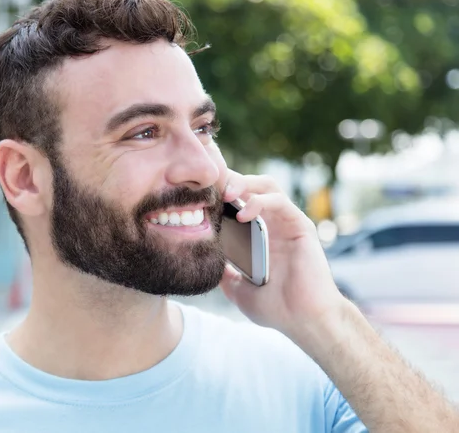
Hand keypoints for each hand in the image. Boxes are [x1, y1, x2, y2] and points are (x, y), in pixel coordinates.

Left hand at [219, 170, 347, 339]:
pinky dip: (260, 201)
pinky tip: (243, 213)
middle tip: (211, 187)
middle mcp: (273, 225)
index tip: (198, 196)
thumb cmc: (277, 308)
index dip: (220, 194)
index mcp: (258, 235)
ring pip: (267, 186)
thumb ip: (224, 274)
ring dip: (245, 184)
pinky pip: (280, 202)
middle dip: (230, 181)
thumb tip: (205, 264)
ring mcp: (287, 223)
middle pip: (251, 187)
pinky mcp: (300, 226)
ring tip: (226, 194)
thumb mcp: (238, 290)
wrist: (304, 321)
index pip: (238, 202)